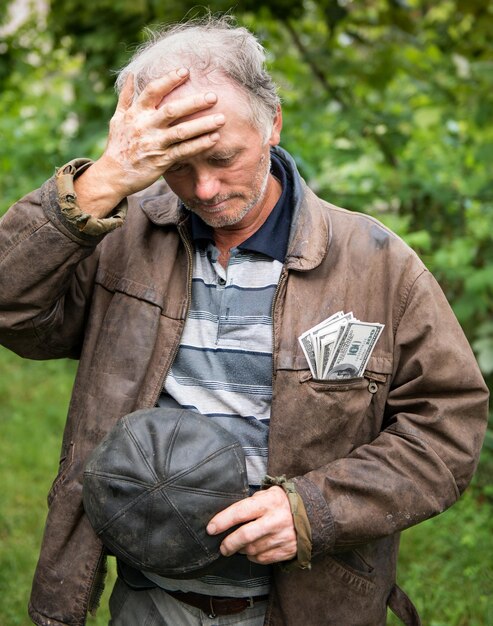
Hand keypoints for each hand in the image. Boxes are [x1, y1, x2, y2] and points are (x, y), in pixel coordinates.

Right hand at [74, 68, 224, 216]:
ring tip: (221, 119)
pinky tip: (214, 139)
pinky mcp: (162, 161)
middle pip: (172, 110)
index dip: (169, 79)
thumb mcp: (117, 119)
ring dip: (203, 125)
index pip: (153, 91)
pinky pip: (184, 151)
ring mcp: (154, 144)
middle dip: (194, 102)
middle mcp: (146, 126)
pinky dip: (199, 145)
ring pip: (182, 132)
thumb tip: (131, 75)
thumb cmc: (117, 146)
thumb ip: (126, 97)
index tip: (186, 71)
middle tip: (214, 96)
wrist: (113, 175)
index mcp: (136, 113)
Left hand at [207, 486, 296, 564]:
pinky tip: (254, 550)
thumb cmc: (282, 502)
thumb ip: (250, 504)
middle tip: (222, 547)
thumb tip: (228, 517)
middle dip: (229, 543)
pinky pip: (263, 559)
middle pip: (245, 536)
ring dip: (242, 550)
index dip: (223, 521)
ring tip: (241, 546)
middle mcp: (275, 520)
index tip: (211, 528)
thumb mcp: (268, 494)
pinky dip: (254, 557)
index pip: (240, 512)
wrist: (312, 513)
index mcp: (268, 503)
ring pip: (253, 550)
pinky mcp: (287, 550)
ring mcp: (282, 537)